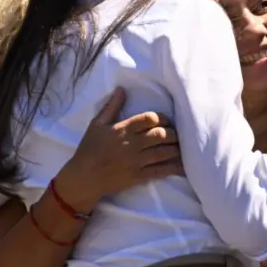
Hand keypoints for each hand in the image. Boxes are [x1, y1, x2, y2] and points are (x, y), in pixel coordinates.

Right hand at [54, 87, 182, 213]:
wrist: (83, 178)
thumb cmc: (89, 149)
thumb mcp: (96, 124)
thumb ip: (111, 107)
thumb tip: (122, 89)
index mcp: (123, 129)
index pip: (150, 118)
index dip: (163, 118)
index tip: (167, 121)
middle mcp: (131, 144)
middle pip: (161, 134)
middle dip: (173, 133)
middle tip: (176, 134)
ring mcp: (136, 161)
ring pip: (164, 152)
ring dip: (176, 148)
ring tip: (181, 146)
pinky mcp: (138, 176)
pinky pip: (161, 171)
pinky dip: (174, 168)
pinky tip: (182, 166)